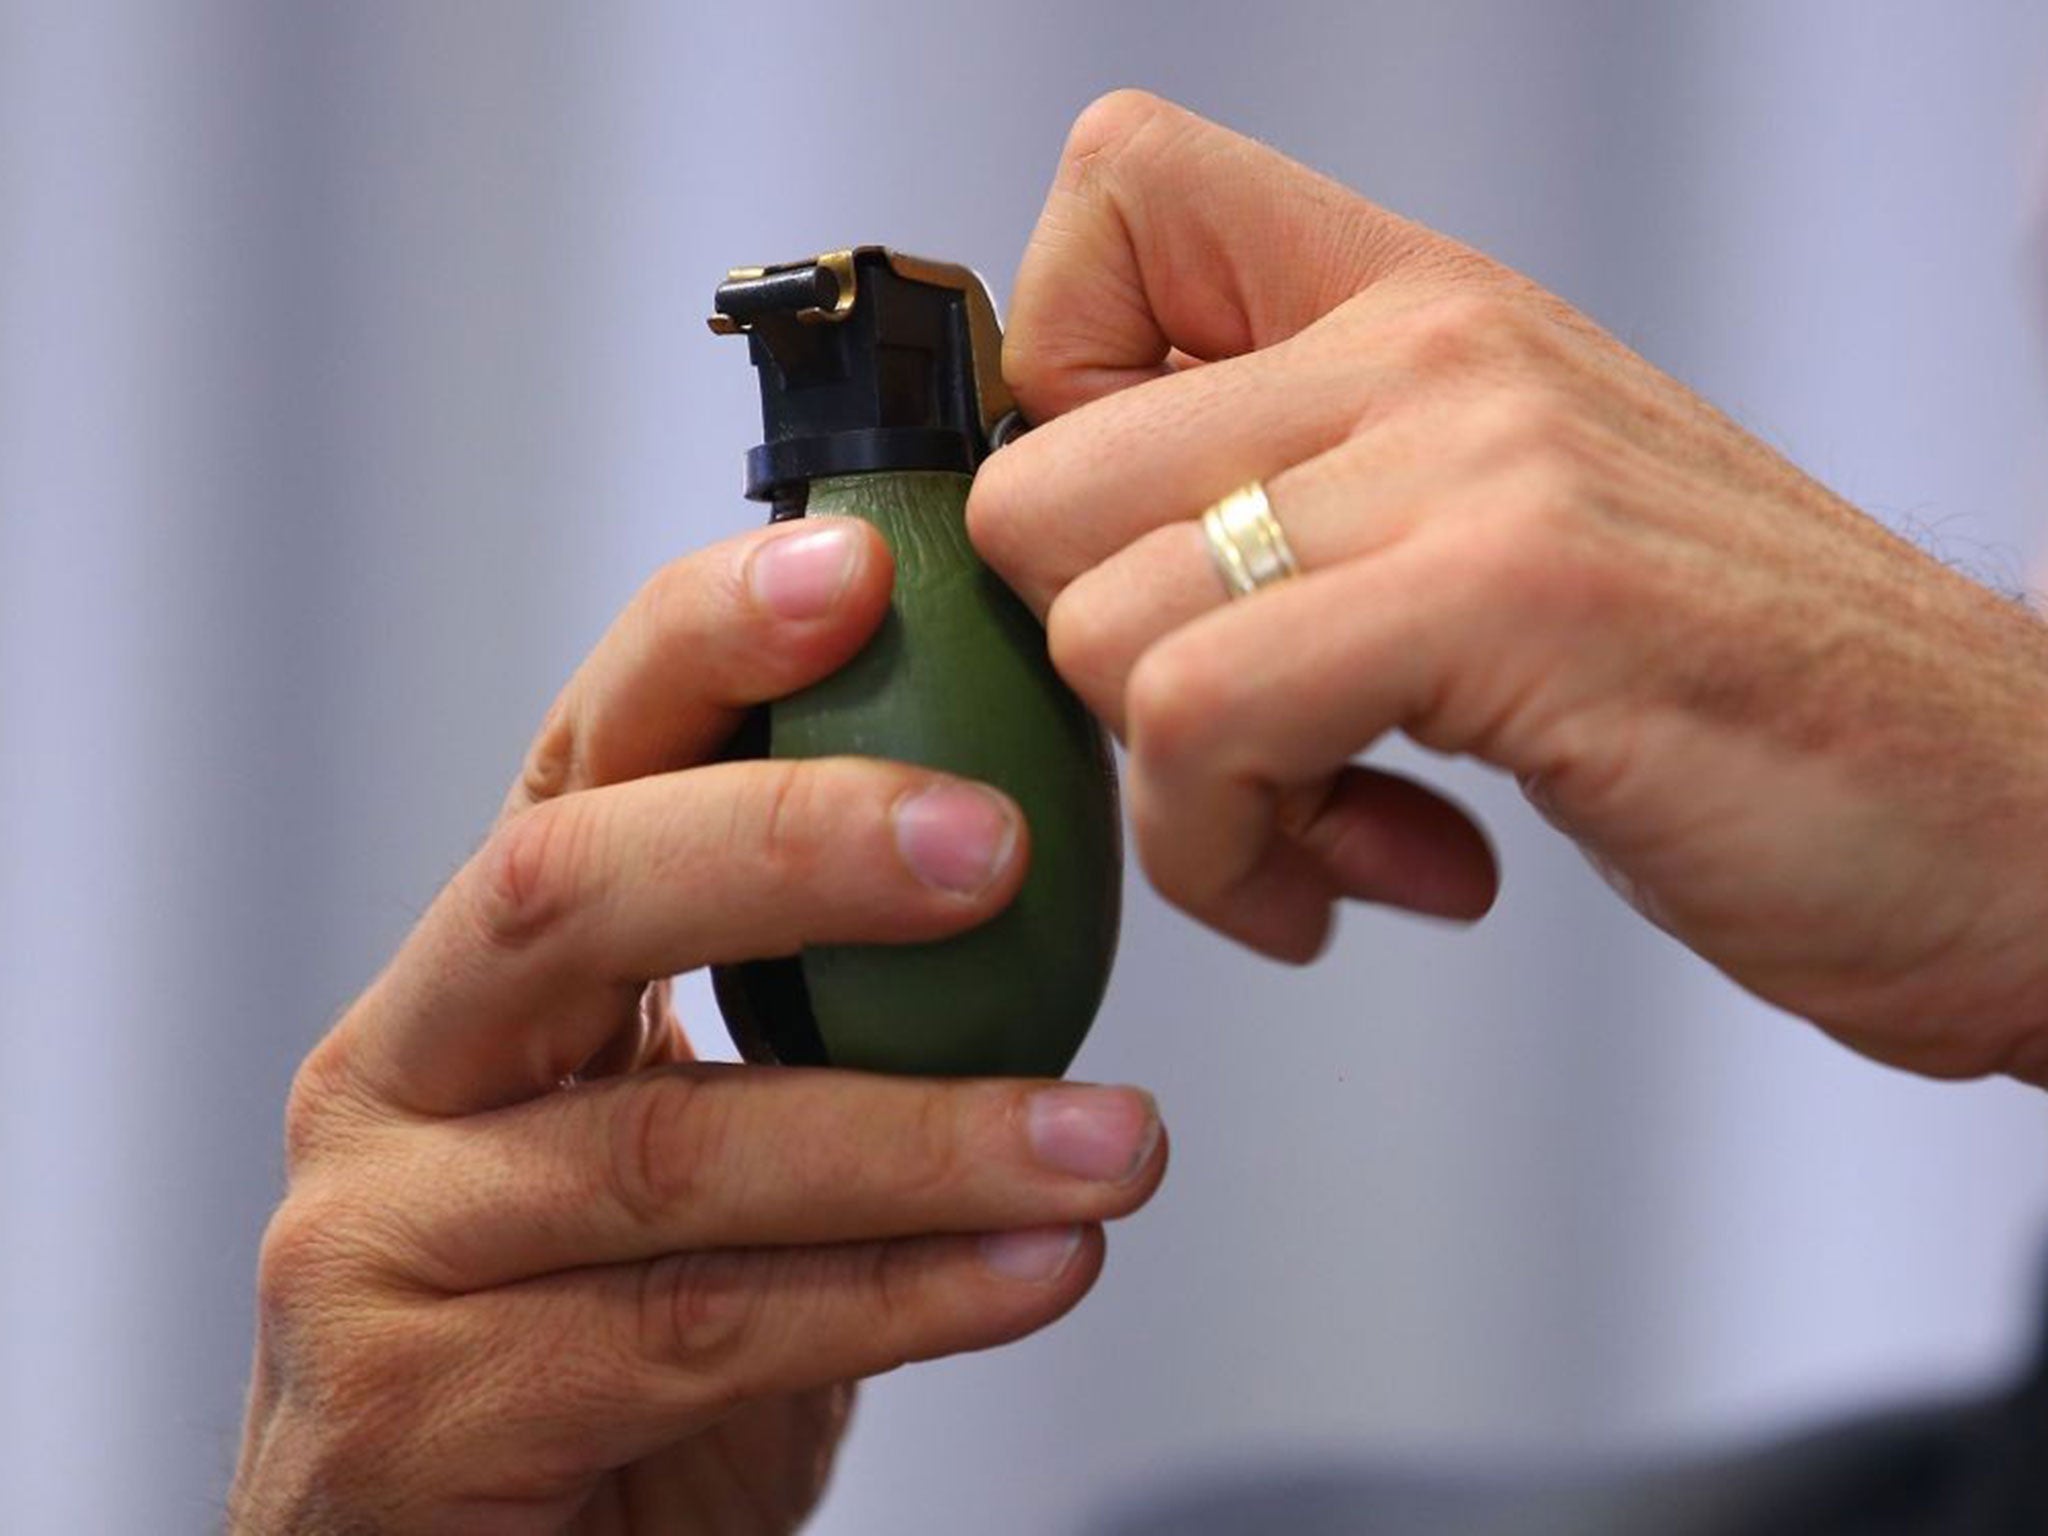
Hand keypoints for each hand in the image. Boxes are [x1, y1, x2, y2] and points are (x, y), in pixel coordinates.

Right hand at [230, 520, 1165, 1533]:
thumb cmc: (604, 1335)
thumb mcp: (692, 1138)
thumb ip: (797, 1017)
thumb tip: (1024, 856)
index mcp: (479, 975)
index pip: (579, 760)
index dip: (703, 646)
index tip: (860, 569)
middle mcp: (400, 1072)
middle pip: (567, 894)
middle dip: (788, 842)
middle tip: (988, 840)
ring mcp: (378, 1244)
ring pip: (669, 1148)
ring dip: (921, 1132)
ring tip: (1111, 1141)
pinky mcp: (412, 1417)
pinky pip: (694, 1334)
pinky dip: (895, 1298)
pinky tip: (1033, 1271)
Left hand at [968, 90, 2047, 1085]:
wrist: (1999, 810)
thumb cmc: (1737, 694)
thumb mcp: (1497, 536)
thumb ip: (1307, 510)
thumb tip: (1086, 582)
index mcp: (1420, 307)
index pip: (1115, 198)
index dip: (1058, 402)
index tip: (1153, 551)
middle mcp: (1435, 350)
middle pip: (1040, 482)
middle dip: (1101, 676)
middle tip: (1236, 752)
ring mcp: (1475, 460)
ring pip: (1100, 621)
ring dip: (1183, 801)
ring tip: (1326, 837)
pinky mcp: (1515, 595)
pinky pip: (1200, 719)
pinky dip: (1233, 858)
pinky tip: (1380, 878)